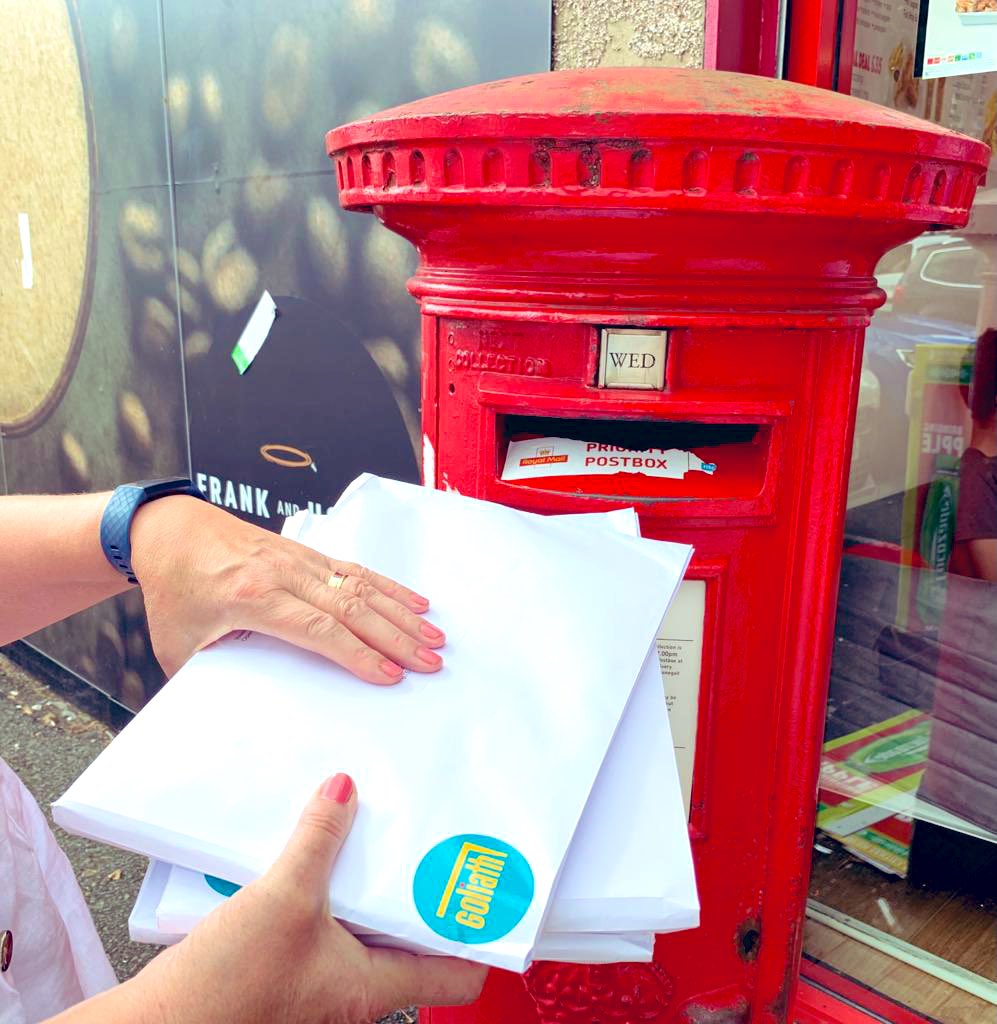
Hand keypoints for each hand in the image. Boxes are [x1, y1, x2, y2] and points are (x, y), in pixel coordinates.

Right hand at [125, 775, 485, 1023]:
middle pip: (412, 946)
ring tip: (377, 839)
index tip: (493, 893)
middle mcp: (353, 992)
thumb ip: (318, 839)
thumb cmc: (228, 987)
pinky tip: (316, 860)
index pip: (457, 976)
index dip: (481, 937)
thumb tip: (344, 788)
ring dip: (371, 891)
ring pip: (366, 932)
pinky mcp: (284, 973)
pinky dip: (330, 896)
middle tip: (434, 844)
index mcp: (372, 988)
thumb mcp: (283, 898)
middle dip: (421, 896)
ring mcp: (318, 985)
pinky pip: (325, 928)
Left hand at [129, 495, 445, 680]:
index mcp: (253, 599)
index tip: (390, 676)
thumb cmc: (176, 590)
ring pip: (363, 587)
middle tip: (431, 662)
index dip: (358, 654)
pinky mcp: (309, 554)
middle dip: (397, 638)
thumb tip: (236, 712)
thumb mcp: (180, 643)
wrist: (173, 531)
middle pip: (353, 608)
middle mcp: (285, 575)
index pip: (318, 630)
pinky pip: (358, 570)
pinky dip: (391, 587)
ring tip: (435, 637)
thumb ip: (213, 675)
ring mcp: (301, 560)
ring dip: (402, 614)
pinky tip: (417, 602)